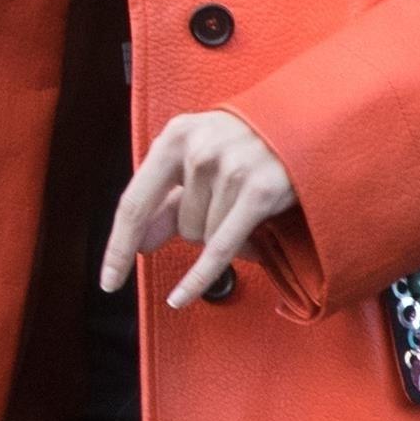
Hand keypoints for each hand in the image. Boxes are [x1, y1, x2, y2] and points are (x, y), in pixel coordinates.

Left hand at [103, 109, 296, 307]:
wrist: (310, 122)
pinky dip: (198, 278)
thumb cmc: (248, 143)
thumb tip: (138, 244)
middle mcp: (199, 150)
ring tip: (248, 208)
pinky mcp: (259, 192)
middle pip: (178, 226)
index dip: (118, 246)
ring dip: (223, 233)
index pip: (134, 202)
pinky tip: (179, 298)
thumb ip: (167, 198)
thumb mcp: (201, 157)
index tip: (109, 280)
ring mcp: (230, 169)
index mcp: (176, 136)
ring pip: (202, 237)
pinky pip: (219, 250)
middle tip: (229, 203)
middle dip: (199, 228)